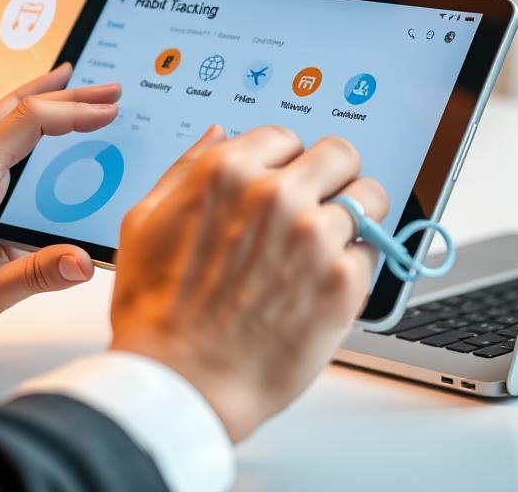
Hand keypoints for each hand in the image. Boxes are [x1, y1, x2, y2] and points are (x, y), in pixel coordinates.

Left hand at [0, 64, 120, 349]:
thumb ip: (36, 274)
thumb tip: (86, 264)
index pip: (31, 121)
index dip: (75, 112)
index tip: (112, 111)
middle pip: (24, 105)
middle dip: (72, 93)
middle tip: (112, 88)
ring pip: (11, 110)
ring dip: (50, 95)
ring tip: (82, 83)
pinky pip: (3, 129)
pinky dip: (30, 113)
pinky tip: (45, 115)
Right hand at [110, 125, 387, 441]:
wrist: (181, 382)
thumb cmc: (156, 311)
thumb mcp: (145, 221)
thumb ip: (187, 169)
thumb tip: (220, 135)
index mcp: (227, 174)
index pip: (285, 136)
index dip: (284, 161)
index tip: (284, 180)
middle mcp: (277, 196)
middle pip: (340, 154)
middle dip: (331, 175)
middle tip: (320, 202)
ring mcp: (315, 238)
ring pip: (369, 199)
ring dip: (351, 218)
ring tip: (327, 246)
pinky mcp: (344, 283)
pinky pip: (372, 252)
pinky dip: (354, 265)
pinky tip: (322, 285)